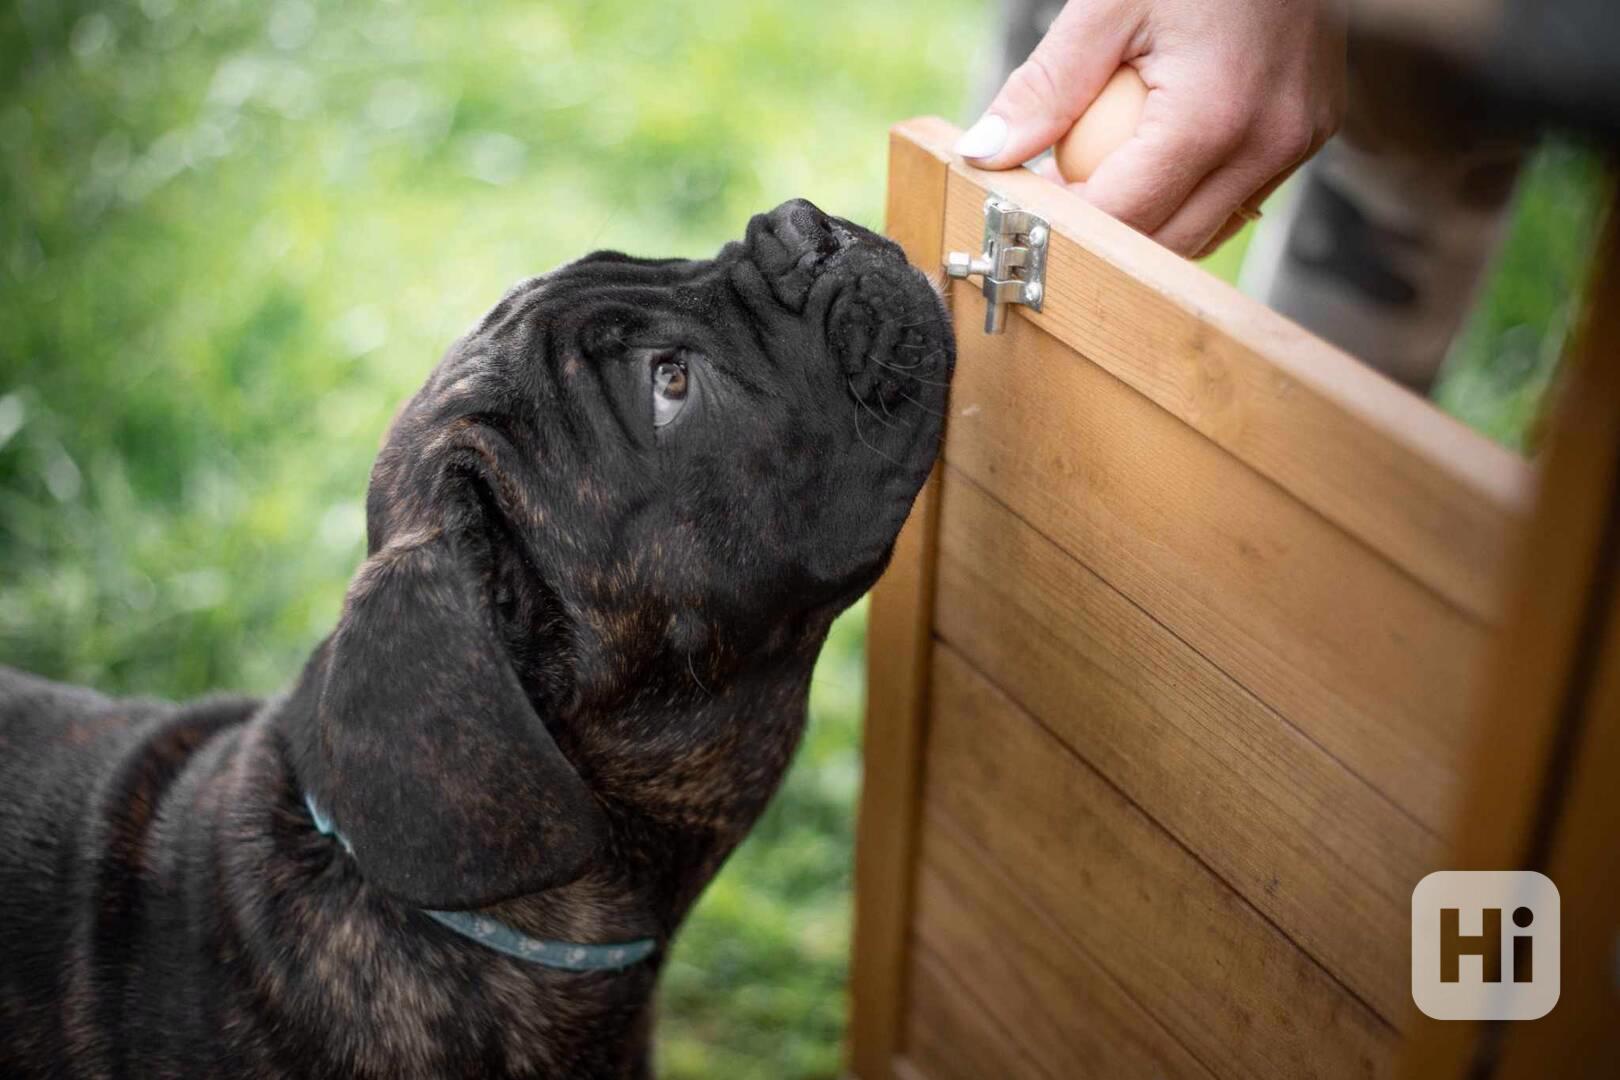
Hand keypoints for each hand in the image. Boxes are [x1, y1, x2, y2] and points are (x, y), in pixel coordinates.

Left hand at [956, 0, 1347, 257]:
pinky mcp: (1309, 135)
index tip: (1026, 205)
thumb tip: (984, 154)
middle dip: (1103, 236)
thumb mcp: (1108, 6)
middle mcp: (1267, 145)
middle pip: (1164, 243)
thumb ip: (1046, 88)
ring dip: (1148, 222)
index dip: (1065, 224)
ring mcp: (1296, 145)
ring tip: (1100, 172)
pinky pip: (1237, 199)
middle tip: (1056, 193)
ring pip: (1205, 232)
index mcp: (1215, 117)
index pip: (1123, 216)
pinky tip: (1154, 158)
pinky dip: (1191, 193)